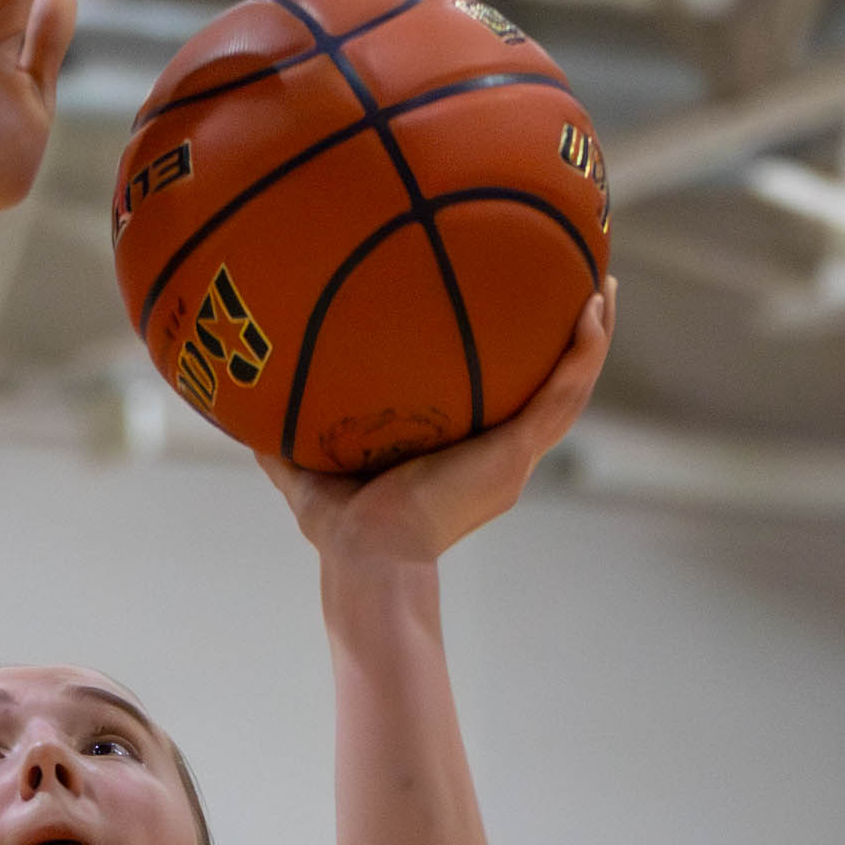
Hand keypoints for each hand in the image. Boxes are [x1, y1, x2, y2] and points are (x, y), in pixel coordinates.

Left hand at [261, 280, 613, 560]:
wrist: (365, 561)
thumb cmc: (343, 527)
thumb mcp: (312, 468)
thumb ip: (284, 438)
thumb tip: (241, 406)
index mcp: (470, 455)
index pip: (509, 400)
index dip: (527, 360)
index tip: (530, 311)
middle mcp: (501, 455)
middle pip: (554, 388)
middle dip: (577, 338)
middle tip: (589, 283)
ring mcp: (513, 456)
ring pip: (571, 389)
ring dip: (593, 337)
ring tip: (603, 283)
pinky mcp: (511, 456)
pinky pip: (560, 396)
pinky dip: (581, 354)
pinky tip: (589, 310)